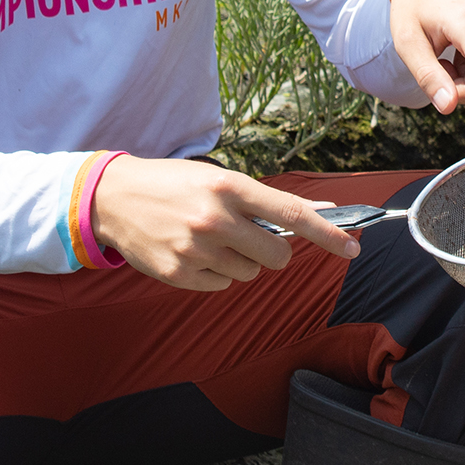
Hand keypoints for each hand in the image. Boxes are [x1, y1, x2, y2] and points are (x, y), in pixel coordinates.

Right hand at [92, 156, 359, 289]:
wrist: (112, 199)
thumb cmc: (174, 184)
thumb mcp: (219, 179)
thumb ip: (267, 199)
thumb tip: (320, 210)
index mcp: (229, 186)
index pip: (291, 214)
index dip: (327, 233)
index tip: (352, 246)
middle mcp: (214, 218)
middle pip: (276, 255)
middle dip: (274, 251)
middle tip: (252, 237)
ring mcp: (195, 249)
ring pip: (249, 273)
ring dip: (241, 261)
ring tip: (211, 239)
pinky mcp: (178, 274)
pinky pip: (222, 285)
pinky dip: (217, 273)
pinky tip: (194, 253)